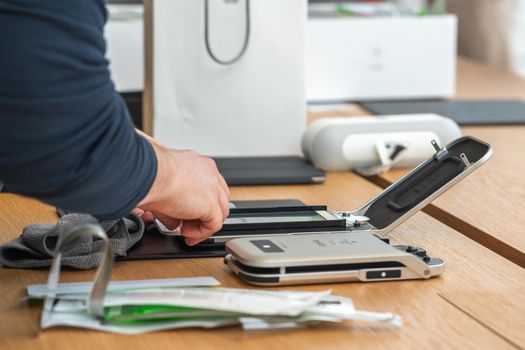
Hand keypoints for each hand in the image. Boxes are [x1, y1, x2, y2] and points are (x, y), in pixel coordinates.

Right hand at [136, 131, 229, 245]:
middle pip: (219, 199)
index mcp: (199, 164)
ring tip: (185, 230)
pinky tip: (186, 233)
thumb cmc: (148, 174)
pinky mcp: (210, 204)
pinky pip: (213, 225)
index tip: (189, 213)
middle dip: (205, 215)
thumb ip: (174, 202)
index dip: (201, 203)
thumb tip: (173, 221)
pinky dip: (200, 232)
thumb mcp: (164, 184)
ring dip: (203, 225)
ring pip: (220, 212)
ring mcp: (213, 188)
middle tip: (188, 225)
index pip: (210, 186)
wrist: (148, 174)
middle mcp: (209, 173)